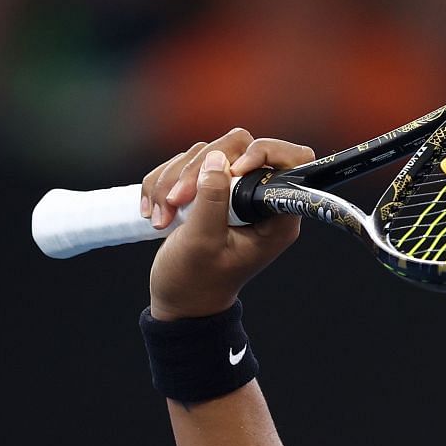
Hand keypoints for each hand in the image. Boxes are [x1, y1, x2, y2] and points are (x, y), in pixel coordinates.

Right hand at [143, 130, 316, 320]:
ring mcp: (232, 191)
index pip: (291, 162)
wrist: (179, 299)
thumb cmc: (196, 281)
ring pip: (208, 153)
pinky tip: (154, 212)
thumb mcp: (202, 241)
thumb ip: (213, 199)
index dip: (264, 153)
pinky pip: (188, 164)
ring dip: (174, 179)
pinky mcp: (210, 189)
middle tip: (176, 201)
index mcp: (275, 217)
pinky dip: (164, 182)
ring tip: (161, 217)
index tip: (232, 170)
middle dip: (199, 169)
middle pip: (239, 146)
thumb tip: (218, 159)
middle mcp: (258, 199)